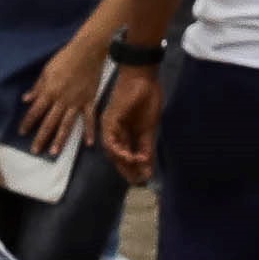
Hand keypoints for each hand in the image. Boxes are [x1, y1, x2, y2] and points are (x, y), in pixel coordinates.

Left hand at [23, 28, 109, 145]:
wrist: (88, 51)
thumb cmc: (65, 58)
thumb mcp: (46, 70)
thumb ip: (37, 87)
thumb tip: (26, 100)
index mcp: (49, 91)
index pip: (35, 111)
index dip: (28, 122)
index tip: (22, 132)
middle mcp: (62, 100)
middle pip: (49, 122)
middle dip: (41, 137)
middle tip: (35, 151)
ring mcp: (77, 101)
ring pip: (67, 124)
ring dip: (60, 139)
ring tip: (54, 152)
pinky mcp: (90, 100)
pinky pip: (89, 118)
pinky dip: (89, 130)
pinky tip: (89, 143)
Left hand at [100, 59, 162, 179]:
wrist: (144, 78)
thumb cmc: (148, 99)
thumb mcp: (149, 129)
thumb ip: (147, 147)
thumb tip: (148, 165)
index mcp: (126, 135)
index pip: (127, 157)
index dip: (134, 169)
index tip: (143, 180)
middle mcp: (115, 133)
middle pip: (118, 158)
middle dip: (127, 170)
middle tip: (138, 181)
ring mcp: (110, 128)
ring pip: (112, 152)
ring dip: (124, 162)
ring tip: (136, 168)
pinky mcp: (108, 121)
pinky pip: (110, 140)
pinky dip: (118, 150)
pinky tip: (129, 155)